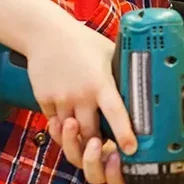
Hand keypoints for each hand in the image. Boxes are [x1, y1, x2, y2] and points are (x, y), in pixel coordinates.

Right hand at [25, 17, 134, 183]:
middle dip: (98, 142)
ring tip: (86, 129)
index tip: (131, 149)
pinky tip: (68, 114)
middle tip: (106, 142)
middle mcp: (80, 94)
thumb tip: (141, 84)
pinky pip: (54, 123)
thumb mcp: (108, 52)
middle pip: (91, 134)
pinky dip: (62, 125)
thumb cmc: (81, 40)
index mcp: (100, 83)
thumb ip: (121, 71)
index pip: (115, 113)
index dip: (124, 134)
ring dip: (79, 135)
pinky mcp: (43, 100)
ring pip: (70, 133)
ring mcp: (60, 99)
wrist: (45, 33)